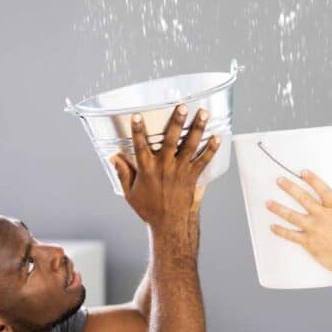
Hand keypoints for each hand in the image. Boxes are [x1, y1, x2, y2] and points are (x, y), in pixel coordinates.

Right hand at [110, 105, 219, 235]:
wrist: (169, 225)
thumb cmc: (149, 209)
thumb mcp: (130, 192)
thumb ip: (122, 172)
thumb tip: (112, 157)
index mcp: (147, 169)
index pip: (140, 145)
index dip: (137, 130)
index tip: (137, 115)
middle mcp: (165, 167)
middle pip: (171, 140)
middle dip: (177, 121)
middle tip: (182, 106)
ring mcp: (180, 171)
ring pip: (190, 146)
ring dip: (198, 128)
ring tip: (204, 112)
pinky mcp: (192, 177)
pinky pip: (204, 161)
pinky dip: (212, 149)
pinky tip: (218, 137)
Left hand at [266, 170, 331, 280]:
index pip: (322, 189)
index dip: (312, 179)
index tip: (302, 172)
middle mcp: (323, 217)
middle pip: (303, 198)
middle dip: (290, 188)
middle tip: (279, 181)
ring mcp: (314, 229)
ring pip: (292, 216)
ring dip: (279, 208)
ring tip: (269, 203)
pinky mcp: (309, 243)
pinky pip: (291, 236)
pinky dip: (281, 231)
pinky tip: (273, 227)